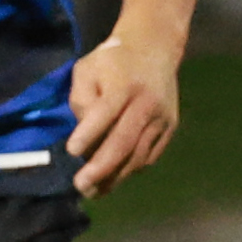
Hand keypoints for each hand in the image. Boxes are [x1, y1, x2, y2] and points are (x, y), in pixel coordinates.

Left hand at [66, 36, 183, 196]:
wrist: (155, 49)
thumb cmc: (113, 61)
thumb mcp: (87, 69)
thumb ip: (81, 99)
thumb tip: (85, 135)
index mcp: (123, 84)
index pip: (105, 112)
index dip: (89, 133)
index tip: (71, 152)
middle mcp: (146, 103)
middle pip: (124, 141)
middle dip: (101, 167)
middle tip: (81, 185)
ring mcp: (162, 118)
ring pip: (139, 155)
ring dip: (116, 177)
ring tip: (95, 191)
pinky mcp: (170, 128)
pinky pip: (150, 156)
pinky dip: (131, 169)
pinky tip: (115, 177)